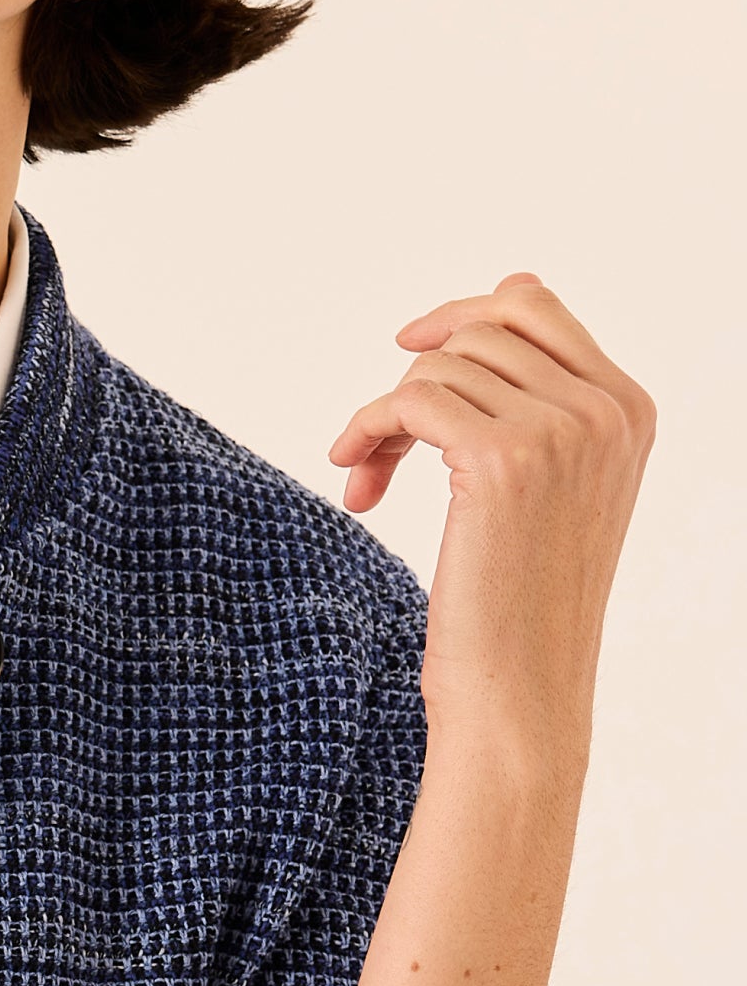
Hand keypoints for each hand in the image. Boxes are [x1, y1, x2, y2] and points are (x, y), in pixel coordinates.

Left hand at [328, 274, 654, 749]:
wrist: (520, 692)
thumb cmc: (520, 600)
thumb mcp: (551, 485)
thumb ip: (539, 395)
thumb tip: (498, 293)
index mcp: (630, 408)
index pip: (533, 304)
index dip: (458, 319)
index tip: (407, 352)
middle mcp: (607, 410)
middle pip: (475, 332)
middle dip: (415, 380)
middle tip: (380, 441)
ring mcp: (562, 430)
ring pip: (437, 365)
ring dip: (384, 417)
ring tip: (369, 476)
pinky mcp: (503, 458)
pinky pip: (408, 398)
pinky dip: (366, 430)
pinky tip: (355, 480)